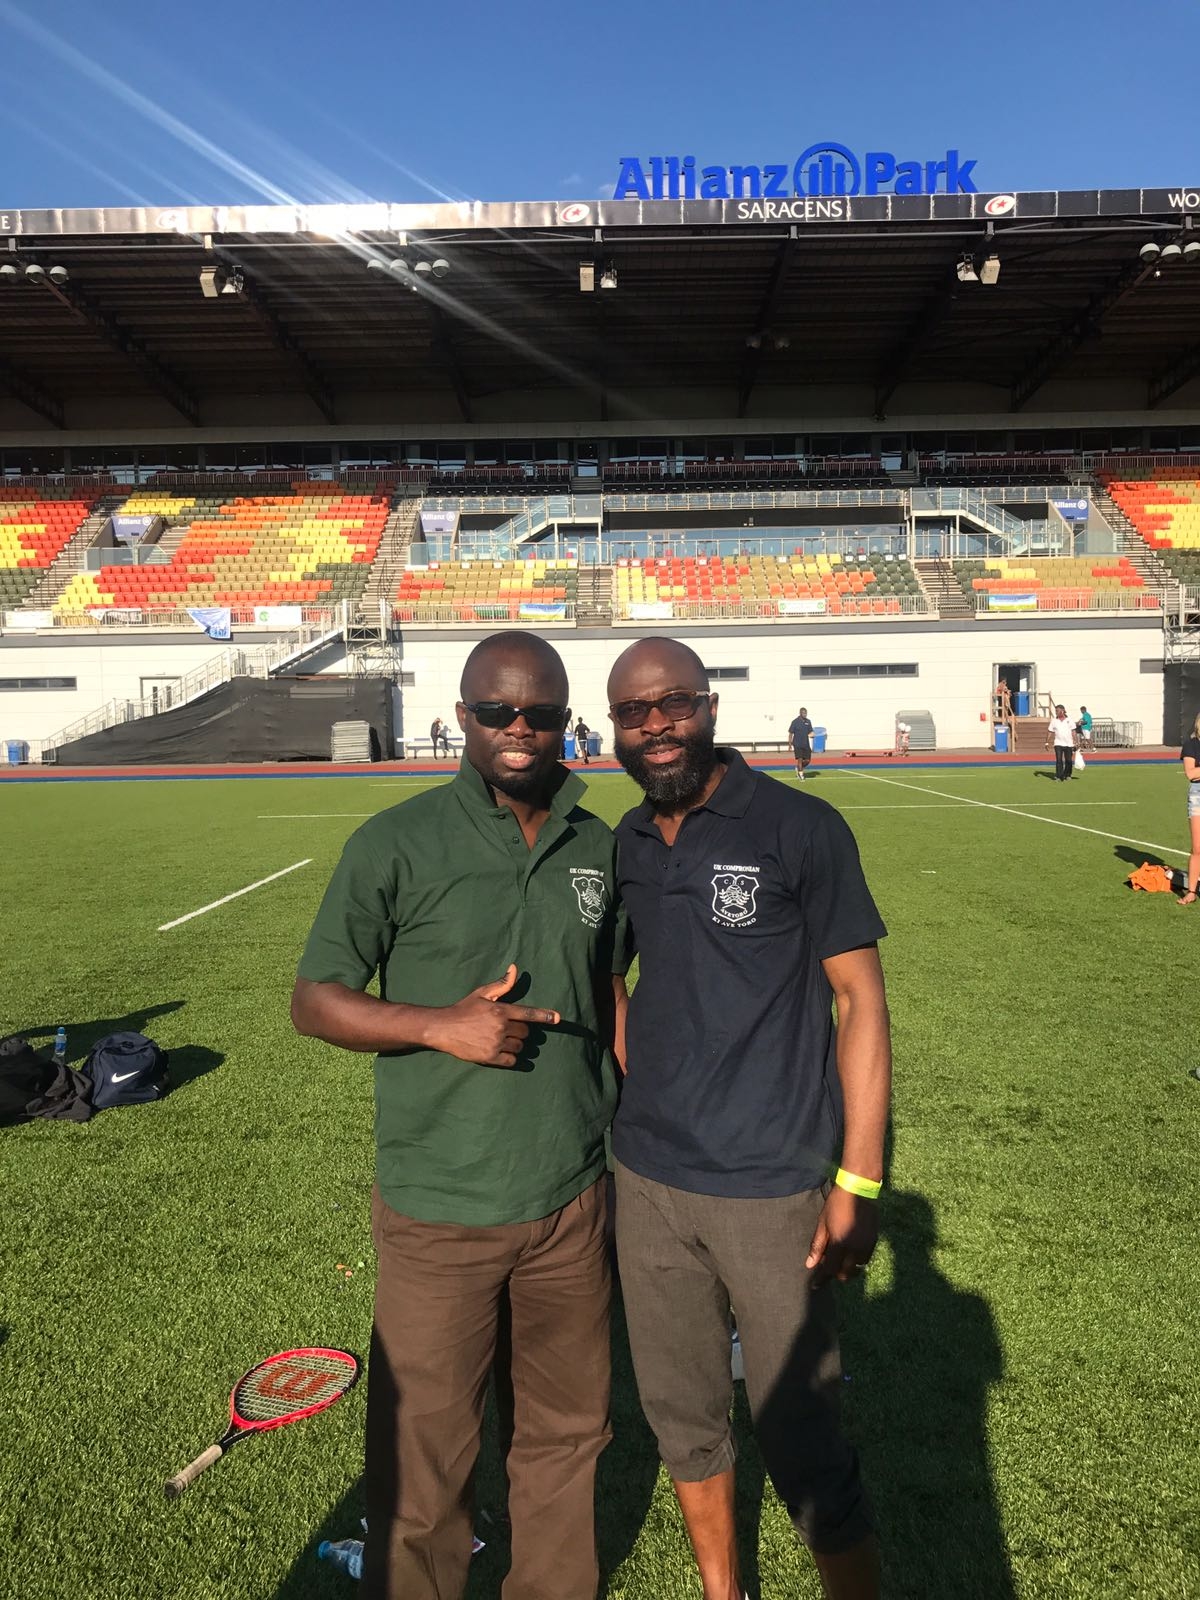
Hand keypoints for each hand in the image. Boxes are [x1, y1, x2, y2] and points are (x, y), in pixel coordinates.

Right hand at [426, 964, 559, 1066]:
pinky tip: (502, 1053)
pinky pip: (511, 1060)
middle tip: (509, 1030)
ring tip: (503, 1041)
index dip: (545, 1016)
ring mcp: (496, 1043)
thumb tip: (514, 968)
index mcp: (501, 1010)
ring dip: (516, 1045)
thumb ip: (501, 984)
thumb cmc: (463, 1009)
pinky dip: (510, 1058)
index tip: (558, 1018)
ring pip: (519, 1047)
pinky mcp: (490, 1057)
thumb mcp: (482, 994)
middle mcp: (501, 1027)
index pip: (528, 1013)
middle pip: (525, 1033)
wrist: (443, 1028)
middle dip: (521, 1031)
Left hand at [805, 1185, 879, 1285]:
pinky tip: (850, 1252)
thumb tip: (810, 1265)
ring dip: (847, 1268)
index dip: (822, 1278)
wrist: (859, 1189)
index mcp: (840, 1243)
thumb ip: (817, 1246)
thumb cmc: (836, 1204)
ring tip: (839, 1259)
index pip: (831, 1269)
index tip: (815, 1285)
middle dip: (836, 1274)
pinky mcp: (874, 1240)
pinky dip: (856, 1260)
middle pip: (846, 1273)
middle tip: (828, 1266)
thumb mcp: (822, 1223)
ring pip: (857, 1268)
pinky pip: (865, 1259)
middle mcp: (855, 1248)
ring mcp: (866, 1245)